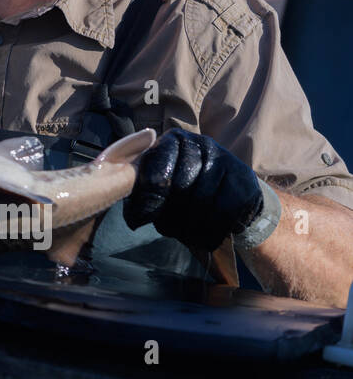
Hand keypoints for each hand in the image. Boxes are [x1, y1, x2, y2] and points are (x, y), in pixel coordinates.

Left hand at [123, 127, 264, 249]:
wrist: (233, 198)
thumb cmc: (186, 193)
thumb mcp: (161, 189)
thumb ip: (144, 196)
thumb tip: (134, 218)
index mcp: (174, 140)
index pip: (157, 164)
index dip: (148, 195)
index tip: (139, 219)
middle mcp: (202, 143)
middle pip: (180, 184)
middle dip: (170, 213)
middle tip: (167, 229)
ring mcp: (226, 160)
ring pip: (201, 200)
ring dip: (189, 226)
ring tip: (185, 235)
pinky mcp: (245, 181)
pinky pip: (223, 212)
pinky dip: (210, 231)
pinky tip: (204, 238)